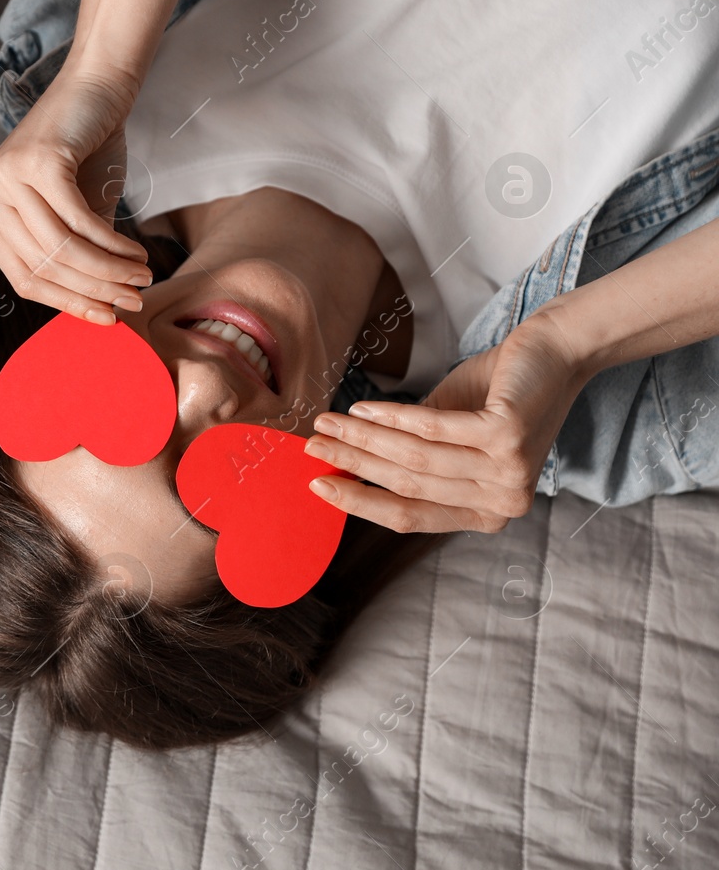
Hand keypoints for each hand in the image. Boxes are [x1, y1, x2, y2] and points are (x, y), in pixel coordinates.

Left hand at [0, 70, 151, 323]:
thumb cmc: (87, 152)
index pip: (23, 278)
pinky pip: (78, 222)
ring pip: (61, 250)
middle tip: (134, 299)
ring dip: (109, 270)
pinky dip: (112, 244)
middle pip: (43, 267)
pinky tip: (136, 252)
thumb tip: (101, 311)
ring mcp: (5, 178)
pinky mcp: (37, 163)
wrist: (97, 88)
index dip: (68, 304)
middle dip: (95, 290)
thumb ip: (75, 258)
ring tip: (142, 276)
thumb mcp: (74, 214)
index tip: (107, 317)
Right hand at [302, 313, 589, 532]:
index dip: (359, 502)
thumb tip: (343, 463)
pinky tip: (364, 407)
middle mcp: (502, 502)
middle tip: (313, 445)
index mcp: (488, 513)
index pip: (410, 517)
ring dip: (363, 438)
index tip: (319, 484)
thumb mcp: (449, 434)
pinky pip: (432, 429)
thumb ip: (407, 456)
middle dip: (351, 463)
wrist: (556, 353)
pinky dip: (391, 417)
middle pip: (407, 486)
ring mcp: (508, 472)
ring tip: (330, 420)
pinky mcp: (508, 437)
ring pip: (415, 460)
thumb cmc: (499, 394)